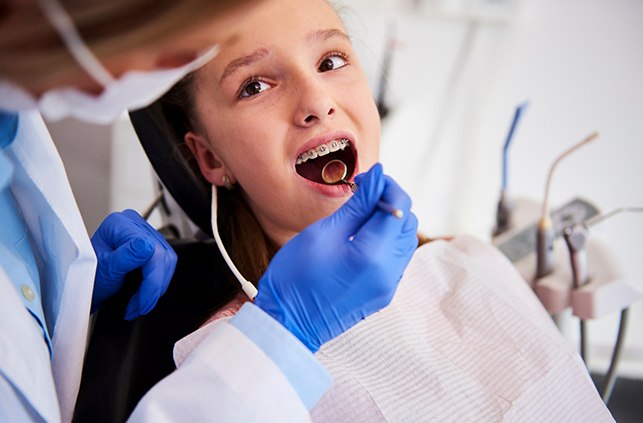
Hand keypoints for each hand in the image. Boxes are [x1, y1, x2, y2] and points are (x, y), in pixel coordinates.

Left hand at [91, 209, 176, 319]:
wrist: (84, 286)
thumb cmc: (87, 276)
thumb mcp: (105, 269)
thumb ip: (126, 256)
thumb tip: (148, 246)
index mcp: (120, 224)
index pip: (152, 251)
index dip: (152, 281)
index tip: (142, 303)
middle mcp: (134, 224)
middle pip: (162, 257)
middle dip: (154, 288)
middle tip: (140, 307)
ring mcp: (144, 233)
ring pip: (167, 262)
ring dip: (157, 287)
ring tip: (140, 302)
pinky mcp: (151, 245)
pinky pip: (166, 264)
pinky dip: (157, 283)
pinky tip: (145, 293)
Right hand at [254, 163, 417, 351]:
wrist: (288, 324)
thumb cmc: (295, 277)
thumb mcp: (323, 233)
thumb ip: (357, 205)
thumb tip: (378, 177)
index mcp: (374, 254)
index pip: (399, 205)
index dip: (385, 185)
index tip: (364, 179)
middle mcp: (389, 271)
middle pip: (407, 221)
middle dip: (389, 201)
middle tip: (361, 194)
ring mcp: (388, 285)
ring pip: (405, 239)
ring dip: (389, 220)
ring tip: (359, 215)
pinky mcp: (383, 292)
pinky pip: (396, 258)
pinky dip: (386, 240)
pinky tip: (361, 237)